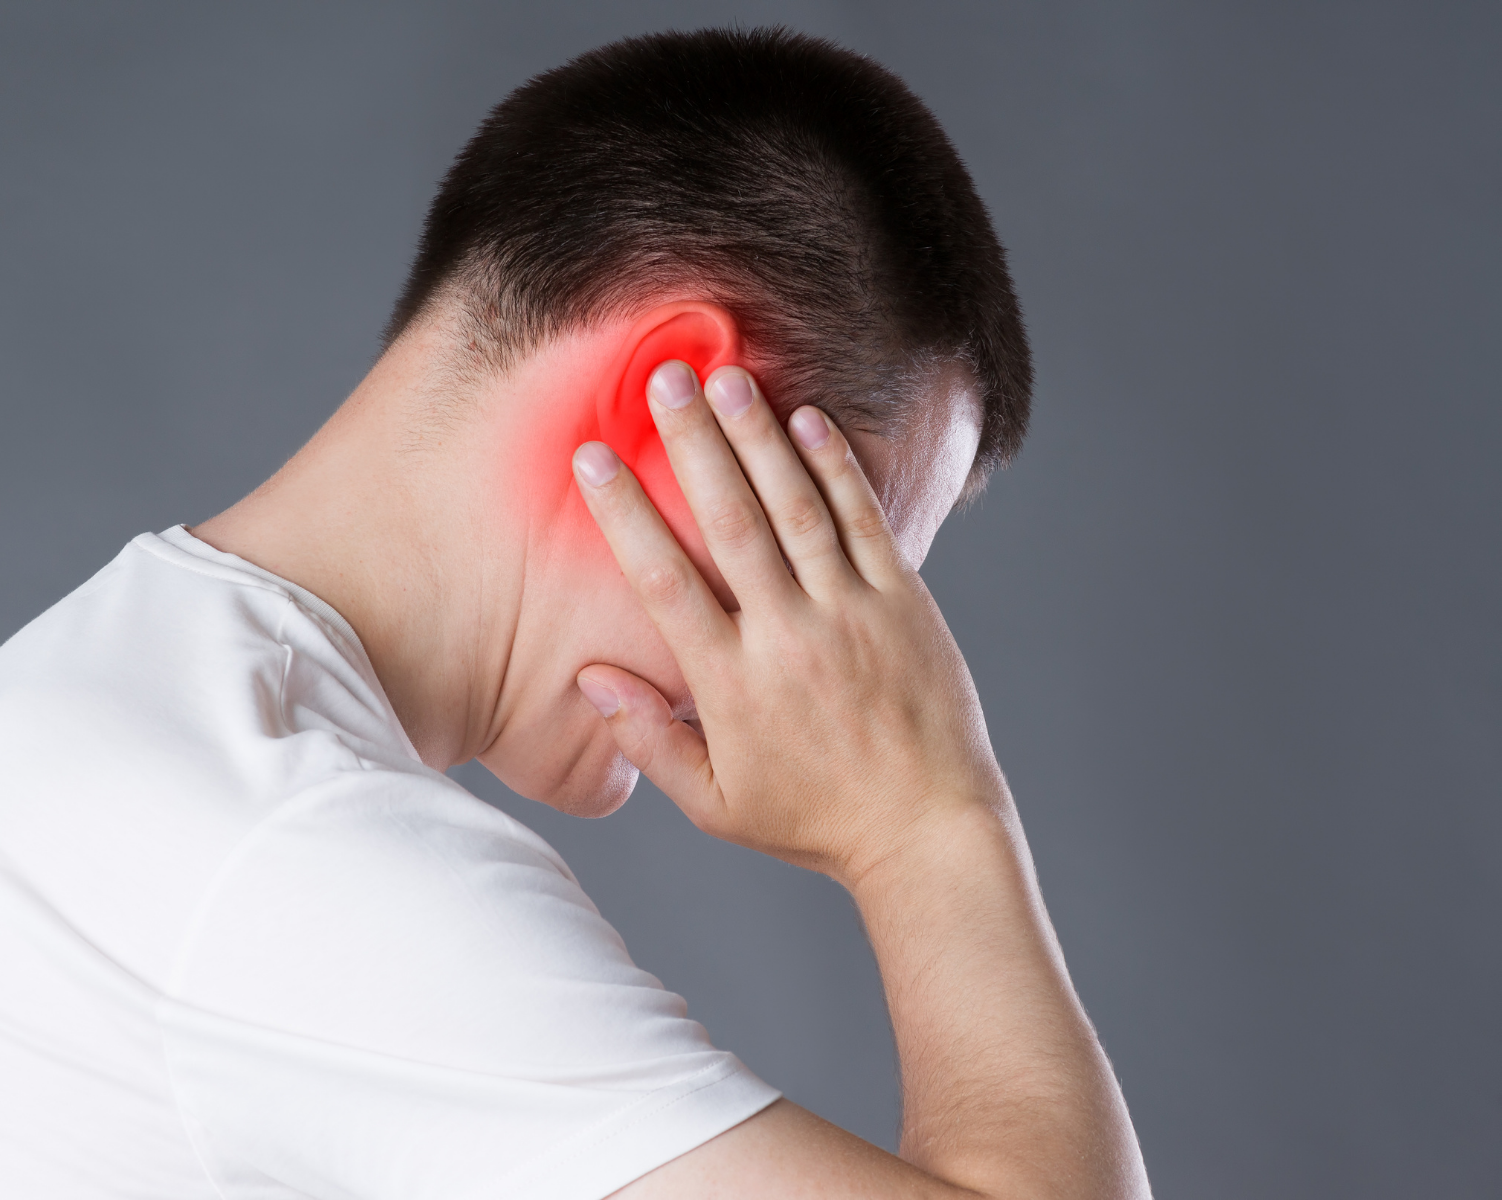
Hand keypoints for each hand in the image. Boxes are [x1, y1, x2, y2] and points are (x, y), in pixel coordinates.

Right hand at [571, 362, 1005, 884]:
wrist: (927, 832)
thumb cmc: (815, 821)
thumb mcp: (717, 803)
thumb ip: (650, 742)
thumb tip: (591, 679)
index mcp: (732, 686)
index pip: (664, 582)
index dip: (625, 514)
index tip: (593, 458)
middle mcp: (788, 638)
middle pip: (729, 523)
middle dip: (692, 445)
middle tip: (662, 379)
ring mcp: (850, 615)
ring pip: (796, 509)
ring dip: (759, 438)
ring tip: (726, 378)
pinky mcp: (904, 604)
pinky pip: (866, 524)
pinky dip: (837, 469)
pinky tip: (808, 420)